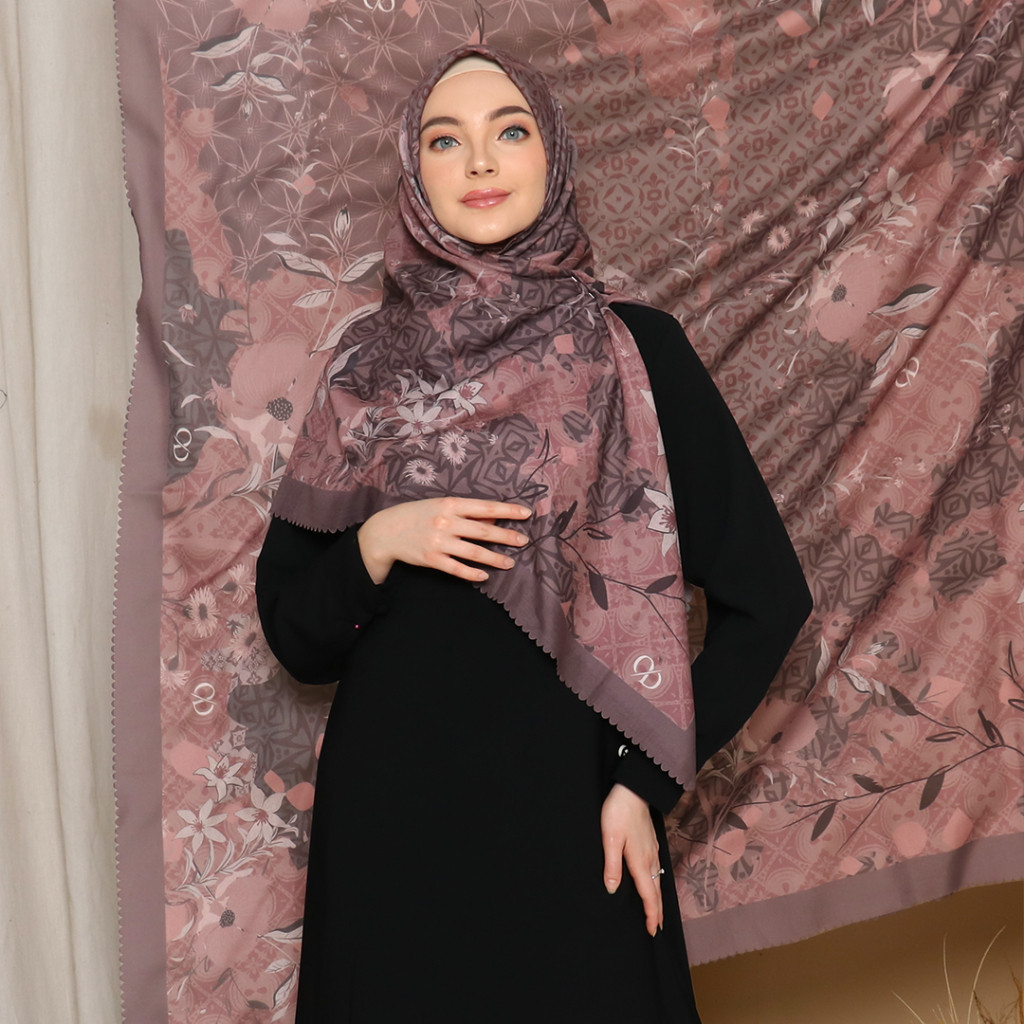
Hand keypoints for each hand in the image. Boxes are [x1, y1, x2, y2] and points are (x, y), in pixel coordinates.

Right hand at [357, 497, 531, 584]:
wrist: (385, 531)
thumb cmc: (416, 514)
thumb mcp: (440, 505)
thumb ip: (465, 511)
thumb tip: (494, 517)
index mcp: (450, 504)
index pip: (486, 507)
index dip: (508, 510)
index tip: (526, 513)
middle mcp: (446, 522)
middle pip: (484, 531)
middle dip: (507, 536)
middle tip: (524, 541)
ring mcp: (439, 542)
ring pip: (474, 552)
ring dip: (495, 558)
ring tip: (510, 562)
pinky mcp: (431, 559)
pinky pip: (457, 569)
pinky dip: (472, 574)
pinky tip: (485, 576)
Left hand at [600, 783, 662, 936]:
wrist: (632, 789)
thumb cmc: (618, 812)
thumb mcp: (610, 839)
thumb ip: (612, 865)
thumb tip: (613, 890)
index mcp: (639, 861)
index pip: (647, 894)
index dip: (651, 914)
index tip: (653, 930)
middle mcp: (649, 858)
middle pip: (656, 890)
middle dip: (657, 910)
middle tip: (658, 928)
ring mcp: (652, 849)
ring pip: (658, 879)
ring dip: (658, 897)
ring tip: (657, 911)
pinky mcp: (651, 841)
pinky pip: (656, 868)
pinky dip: (657, 882)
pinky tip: (654, 880)